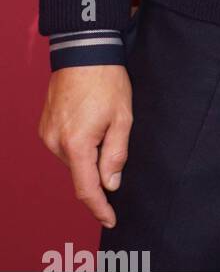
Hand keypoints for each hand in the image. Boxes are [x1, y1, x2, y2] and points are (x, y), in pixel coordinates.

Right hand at [39, 66, 132, 228]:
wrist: (84, 52)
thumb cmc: (106, 81)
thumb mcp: (122, 118)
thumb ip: (116, 154)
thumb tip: (111, 184)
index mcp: (77, 144)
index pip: (87, 188)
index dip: (99, 207)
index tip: (111, 219)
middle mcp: (56, 143)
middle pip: (82, 171)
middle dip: (99, 165)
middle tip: (115, 134)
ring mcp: (47, 134)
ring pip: (73, 158)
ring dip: (89, 151)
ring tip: (102, 120)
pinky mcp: (45, 127)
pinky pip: (65, 145)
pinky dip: (79, 142)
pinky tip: (90, 120)